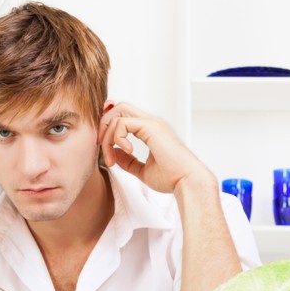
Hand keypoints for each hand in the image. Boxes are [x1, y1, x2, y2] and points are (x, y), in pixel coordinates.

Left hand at [98, 102, 213, 193]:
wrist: (188, 182)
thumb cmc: (172, 178)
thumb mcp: (143, 170)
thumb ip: (128, 161)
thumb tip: (115, 153)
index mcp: (151, 130)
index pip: (124, 115)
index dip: (108, 126)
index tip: (105, 148)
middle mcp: (151, 123)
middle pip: (118, 108)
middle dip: (103, 125)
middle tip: (101, 147)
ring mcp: (152, 123)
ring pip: (117, 114)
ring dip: (107, 137)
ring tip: (112, 159)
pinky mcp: (151, 127)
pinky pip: (122, 123)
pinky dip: (117, 137)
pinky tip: (126, 151)